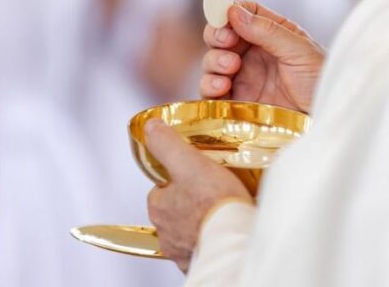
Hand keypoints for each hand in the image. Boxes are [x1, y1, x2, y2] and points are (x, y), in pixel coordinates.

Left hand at [146, 119, 252, 272]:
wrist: (237, 241)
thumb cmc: (215, 204)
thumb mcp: (189, 162)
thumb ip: (167, 144)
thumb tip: (152, 127)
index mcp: (159, 206)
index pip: (162, 188)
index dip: (179, 178)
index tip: (196, 174)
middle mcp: (166, 232)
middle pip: (175, 210)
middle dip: (191, 202)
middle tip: (215, 191)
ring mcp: (182, 250)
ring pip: (189, 230)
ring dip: (202, 222)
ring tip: (223, 210)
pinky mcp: (202, 261)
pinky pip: (203, 248)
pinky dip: (212, 239)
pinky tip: (225, 230)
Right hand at [201, 1, 325, 112]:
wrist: (325, 118)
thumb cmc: (321, 82)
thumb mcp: (299, 50)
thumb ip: (267, 30)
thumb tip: (233, 11)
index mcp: (270, 33)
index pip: (241, 13)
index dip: (228, 13)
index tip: (226, 19)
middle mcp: (253, 53)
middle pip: (220, 36)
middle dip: (216, 36)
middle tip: (226, 42)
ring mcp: (243, 78)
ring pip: (211, 63)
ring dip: (213, 61)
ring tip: (230, 68)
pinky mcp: (236, 103)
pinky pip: (211, 93)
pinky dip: (209, 87)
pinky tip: (221, 87)